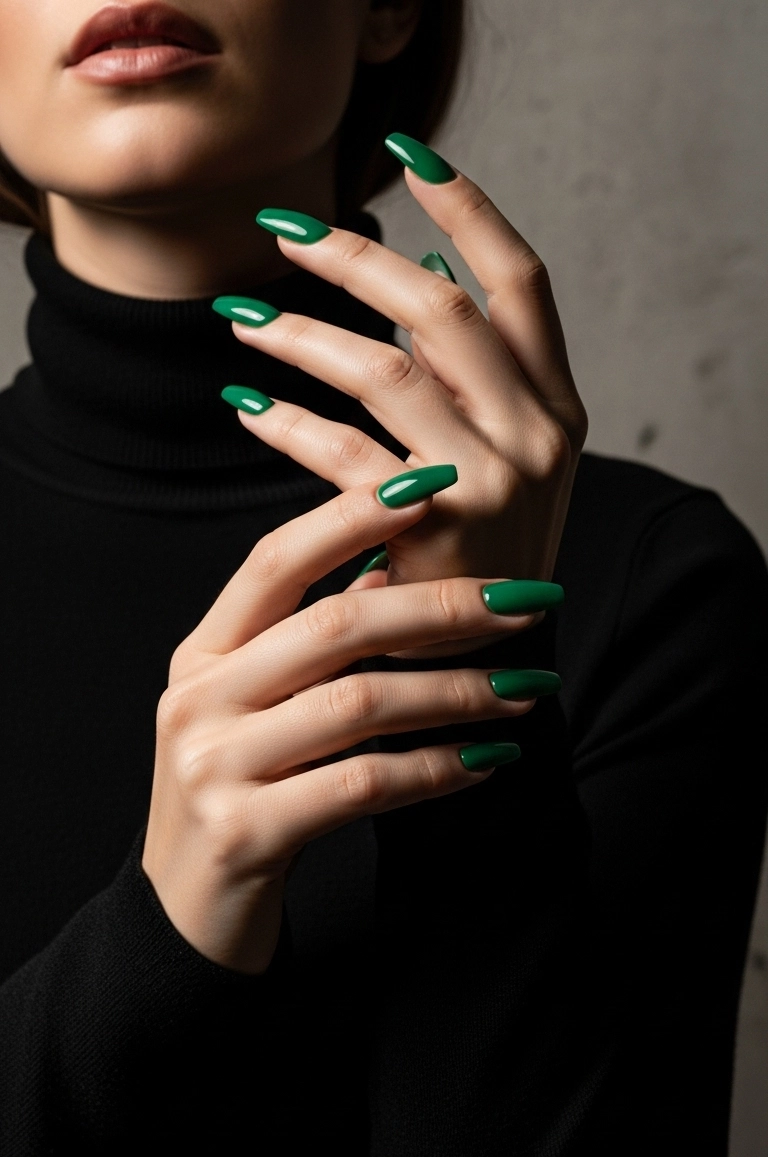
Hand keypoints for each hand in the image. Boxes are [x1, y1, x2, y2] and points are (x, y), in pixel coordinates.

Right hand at [142, 474, 546, 974]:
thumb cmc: (240, 799)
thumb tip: (399, 571)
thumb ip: (311, 649)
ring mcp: (214, 767)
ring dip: (457, 692)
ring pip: (360, 705)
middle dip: (442, 608)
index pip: (274, 562)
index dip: (352, 517)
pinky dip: (437, 768)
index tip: (434, 484)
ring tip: (525, 689)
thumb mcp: (254, 712)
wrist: (185, 916)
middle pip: (334, 628)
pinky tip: (487, 760)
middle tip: (525, 604)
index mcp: (201, 656)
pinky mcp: (246, 833)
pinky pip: (364, 785)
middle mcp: (199, 700)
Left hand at [217, 149, 586, 652]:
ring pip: (387, 371)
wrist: (490, 663)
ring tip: (238, 322)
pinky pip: (346, 455)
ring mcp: (495, 479)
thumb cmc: (483, 553)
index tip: (410, 154)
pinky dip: (288, 424)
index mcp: (558, 405)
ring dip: (302, 336)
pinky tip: (246, 406)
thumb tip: (426, 273)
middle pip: (445, 309)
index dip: (471, 210)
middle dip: (355, 257)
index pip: (523, 282)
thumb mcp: (508, 458)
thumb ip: (477, 377)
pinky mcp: (440, 527)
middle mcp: (538, 433)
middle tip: (283, 229)